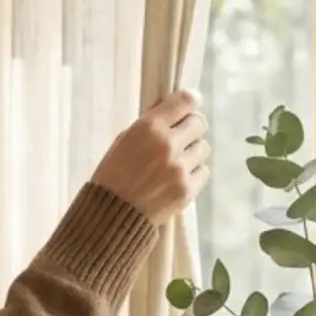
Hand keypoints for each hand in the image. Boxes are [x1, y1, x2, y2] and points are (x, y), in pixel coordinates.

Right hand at [91, 89, 209, 224]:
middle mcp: (167, 145)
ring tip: (175, 162)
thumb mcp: (124, 139)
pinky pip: (203, 171)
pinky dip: (193, 173)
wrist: (112, 214)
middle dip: (191, 128)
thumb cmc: (114, 174)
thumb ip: (152, 124)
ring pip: (203, 148)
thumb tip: (179, 112)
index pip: (185, 101)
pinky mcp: (187, 190)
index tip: (191, 103)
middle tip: (181, 137)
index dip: (191, 100)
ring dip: (192, 152)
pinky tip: (177, 178)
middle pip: (199, 123)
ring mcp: (179, 169)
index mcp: (149, 127)